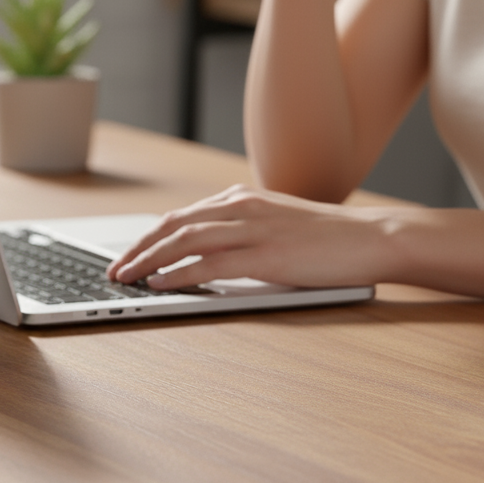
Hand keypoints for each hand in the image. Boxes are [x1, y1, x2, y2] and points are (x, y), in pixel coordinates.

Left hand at [106, 184, 389, 289]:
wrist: (370, 237)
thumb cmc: (327, 237)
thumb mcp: (276, 223)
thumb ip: (243, 230)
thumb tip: (208, 251)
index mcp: (242, 199)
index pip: (182, 216)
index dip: (149, 237)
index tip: (128, 255)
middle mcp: (242, 207)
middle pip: (173, 225)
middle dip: (138, 248)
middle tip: (113, 269)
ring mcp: (253, 229)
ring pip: (184, 240)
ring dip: (148, 260)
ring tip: (124, 277)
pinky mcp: (266, 254)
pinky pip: (211, 262)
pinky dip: (180, 273)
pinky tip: (161, 283)